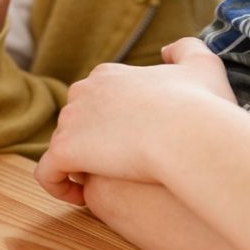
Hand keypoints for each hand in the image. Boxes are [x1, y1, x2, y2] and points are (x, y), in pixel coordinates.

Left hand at [35, 37, 237, 205]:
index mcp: (107, 75)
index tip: (128, 144)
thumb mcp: (202, 65)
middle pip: (77, 122)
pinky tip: (82, 199)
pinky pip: (48, 173)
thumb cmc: (200, 106)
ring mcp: (69, 121)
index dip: (110, 124)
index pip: (97, 99)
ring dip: (79, 165)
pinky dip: (58, 186)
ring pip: (63, 146)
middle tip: (115, 167)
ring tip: (102, 186)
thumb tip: (166, 51)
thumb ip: (185, 49)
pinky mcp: (63, 150)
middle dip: (91, 143)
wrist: (187, 134)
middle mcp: (81, 92)